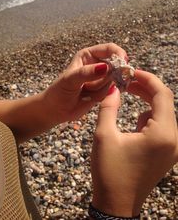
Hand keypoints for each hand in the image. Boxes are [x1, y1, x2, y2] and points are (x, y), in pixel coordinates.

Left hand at [42, 43, 126, 126]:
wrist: (56, 109)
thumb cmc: (59, 90)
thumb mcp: (71, 79)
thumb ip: (87, 73)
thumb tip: (106, 67)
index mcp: (88, 55)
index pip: (109, 49)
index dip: (118, 53)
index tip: (123, 62)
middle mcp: (97, 65)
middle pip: (115, 66)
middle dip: (106, 77)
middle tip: (89, 86)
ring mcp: (101, 79)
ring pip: (113, 81)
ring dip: (100, 89)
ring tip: (85, 91)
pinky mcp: (103, 91)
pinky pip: (110, 92)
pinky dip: (101, 96)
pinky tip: (89, 97)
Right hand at [91, 70, 177, 216]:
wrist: (116, 204)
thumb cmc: (109, 171)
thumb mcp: (104, 135)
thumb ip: (109, 107)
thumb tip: (113, 88)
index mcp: (162, 134)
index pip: (162, 94)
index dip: (147, 78)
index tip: (130, 72)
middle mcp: (174, 139)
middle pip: (165, 102)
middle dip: (146, 88)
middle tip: (127, 80)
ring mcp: (173, 147)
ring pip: (164, 113)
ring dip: (147, 101)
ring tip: (129, 94)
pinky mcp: (168, 152)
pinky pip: (163, 126)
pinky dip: (149, 117)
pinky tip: (135, 122)